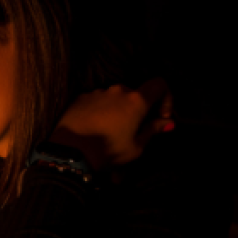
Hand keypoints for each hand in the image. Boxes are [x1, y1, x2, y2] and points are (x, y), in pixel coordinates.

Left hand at [49, 78, 173, 170]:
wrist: (70, 152)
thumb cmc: (108, 151)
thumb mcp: (136, 147)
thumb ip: (153, 130)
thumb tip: (167, 122)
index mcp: (136, 100)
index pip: (159, 84)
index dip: (166, 97)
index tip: (160, 116)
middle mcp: (117, 90)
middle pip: (135, 94)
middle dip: (139, 109)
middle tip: (134, 129)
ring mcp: (97, 92)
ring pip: (115, 98)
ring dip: (119, 111)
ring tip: (111, 132)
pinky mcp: (81, 98)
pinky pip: (98, 101)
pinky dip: (101, 111)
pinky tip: (95, 129)